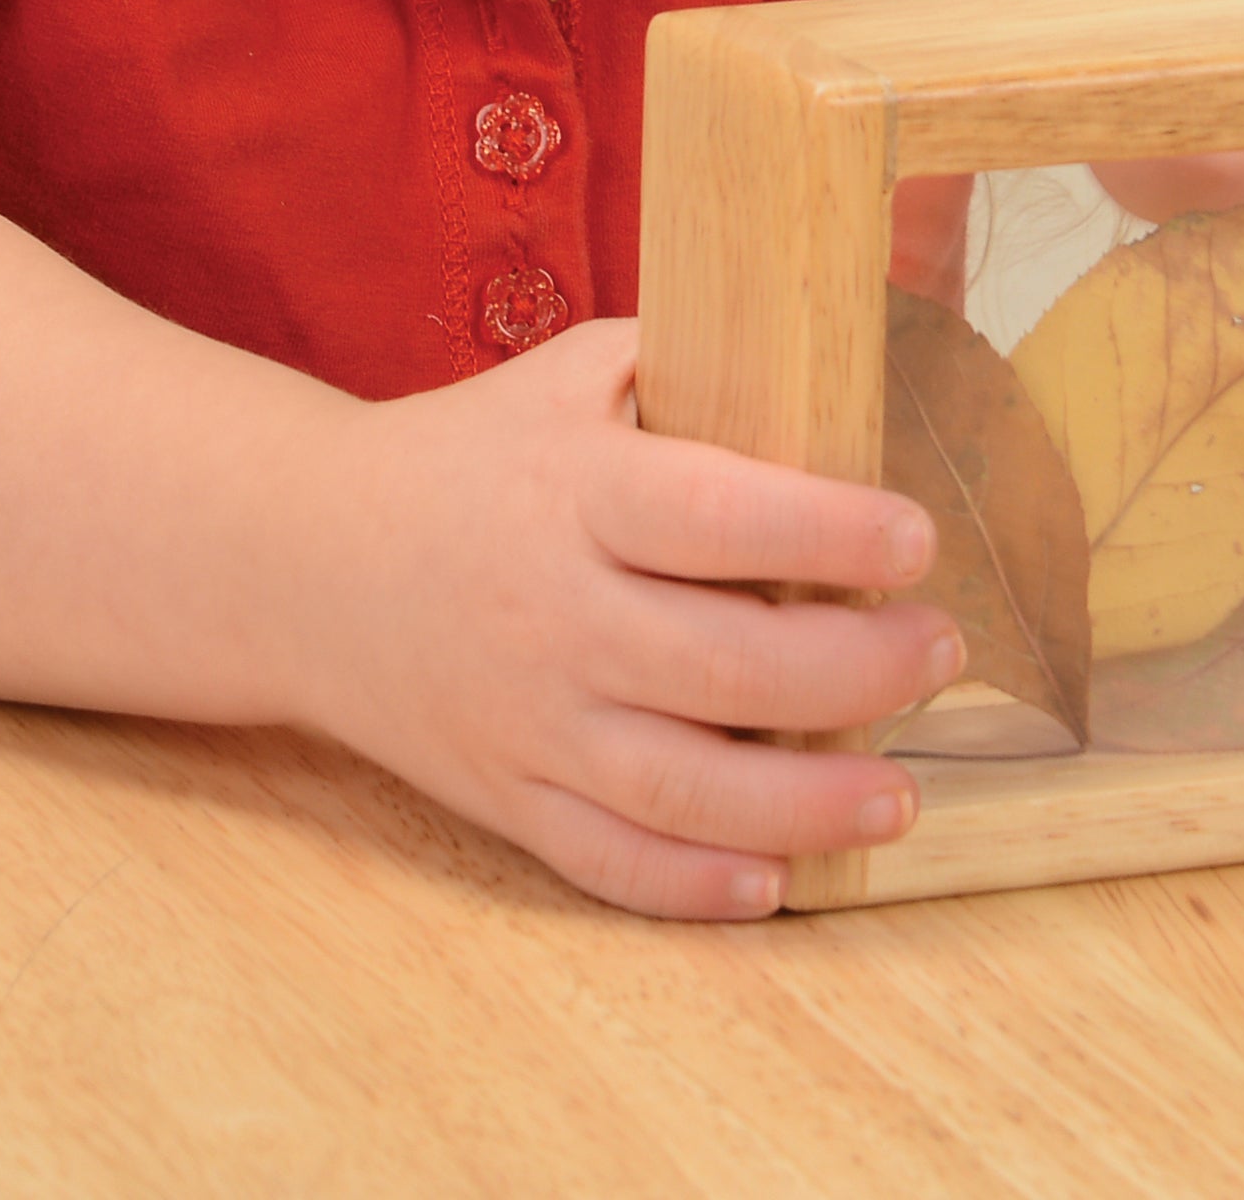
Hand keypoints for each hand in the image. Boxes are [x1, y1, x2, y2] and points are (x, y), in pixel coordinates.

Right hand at [294, 319, 968, 920]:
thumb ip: (686, 368)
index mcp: (574, 490)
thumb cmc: (470, 454)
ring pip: (685, 791)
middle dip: (858, 670)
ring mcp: (527, 719)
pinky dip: (697, 887)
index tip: (915, 537)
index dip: (828, 531)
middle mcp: (552, 611)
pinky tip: (776, 881)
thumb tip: (831, 356)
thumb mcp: (567, 377)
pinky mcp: (504, 797)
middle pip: (726, 667)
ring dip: (809, 805)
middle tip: (939, 650)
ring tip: (899, 792)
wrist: (304, 555)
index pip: (718, 516)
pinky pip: (610, 862)